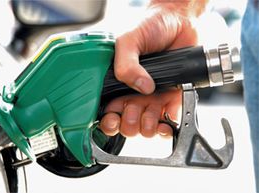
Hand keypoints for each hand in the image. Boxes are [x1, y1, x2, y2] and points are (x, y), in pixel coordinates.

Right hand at [100, 1, 207, 136]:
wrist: (178, 20)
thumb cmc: (150, 27)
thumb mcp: (128, 41)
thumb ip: (125, 65)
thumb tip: (141, 86)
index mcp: (119, 84)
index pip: (109, 112)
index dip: (110, 122)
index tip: (113, 120)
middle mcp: (135, 94)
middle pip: (128, 124)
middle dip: (130, 124)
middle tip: (134, 109)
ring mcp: (154, 98)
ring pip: (147, 126)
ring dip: (148, 125)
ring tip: (151, 110)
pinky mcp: (173, 97)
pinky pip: (170, 119)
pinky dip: (169, 124)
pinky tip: (167, 119)